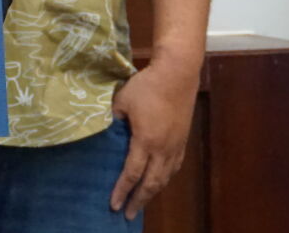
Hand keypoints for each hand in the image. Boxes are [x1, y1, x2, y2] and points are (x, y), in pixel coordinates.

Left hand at [108, 60, 199, 218]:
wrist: (177, 74)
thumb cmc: (146, 86)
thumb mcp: (121, 99)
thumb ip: (112, 119)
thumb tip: (105, 132)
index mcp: (146, 140)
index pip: (132, 173)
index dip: (122, 190)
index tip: (114, 205)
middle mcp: (163, 149)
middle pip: (151, 183)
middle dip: (139, 200)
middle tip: (128, 215)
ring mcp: (176, 145)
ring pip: (165, 177)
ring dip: (153, 192)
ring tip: (142, 202)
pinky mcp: (183, 140)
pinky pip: (174, 167)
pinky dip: (165, 178)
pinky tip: (159, 181)